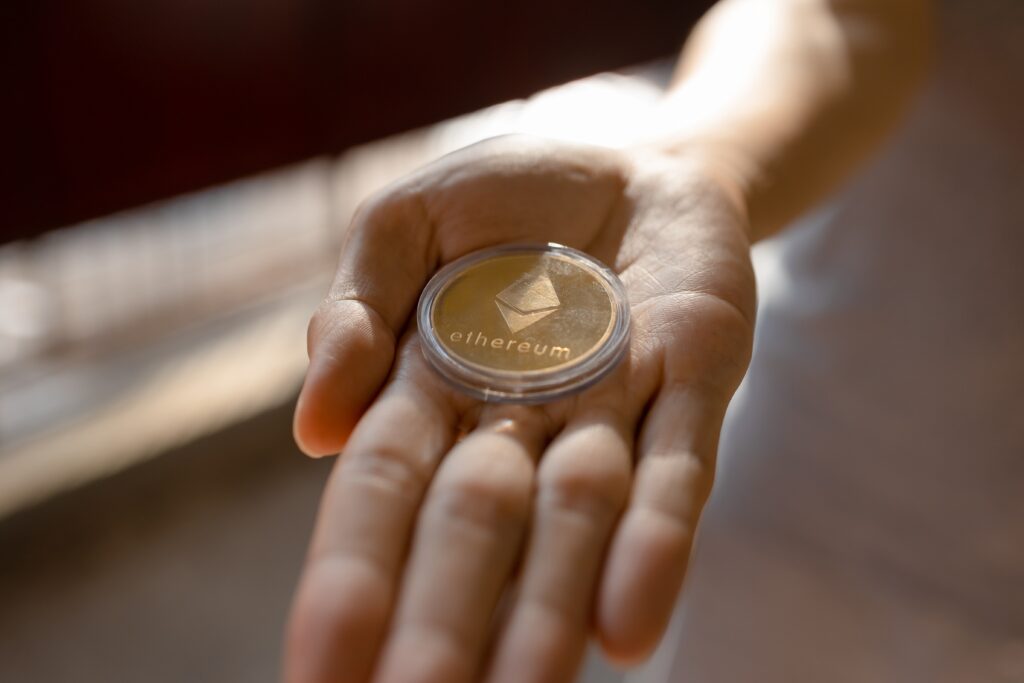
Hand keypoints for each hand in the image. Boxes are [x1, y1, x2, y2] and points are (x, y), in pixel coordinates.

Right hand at [285, 135, 754, 682]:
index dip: (352, 576)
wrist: (633, 167)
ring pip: (576, 521)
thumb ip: (355, 305)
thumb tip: (315, 427)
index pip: (383, 493)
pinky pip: (675, 470)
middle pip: (475, 530)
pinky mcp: (692, 382)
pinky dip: (655, 540)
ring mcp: (608, 407)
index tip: (321, 670)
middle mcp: (516, 420)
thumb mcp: (405, 222)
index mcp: (431, 387)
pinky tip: (630, 626)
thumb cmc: (506, 200)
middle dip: (444, 618)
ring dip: (547, 611)